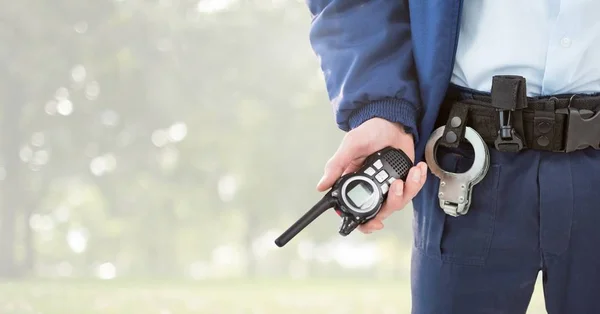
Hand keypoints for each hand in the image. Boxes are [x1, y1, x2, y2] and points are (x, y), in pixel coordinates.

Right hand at [317, 117, 427, 233]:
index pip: (357, 210)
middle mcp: (373, 187)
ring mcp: (390, 184)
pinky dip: (418, 181)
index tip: (374, 223)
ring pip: (400, 201)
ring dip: (408, 189)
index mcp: (356, 182)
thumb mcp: (351, 146)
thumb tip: (321, 186)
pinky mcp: (405, 178)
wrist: (392, 120)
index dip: (365, 222)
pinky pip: (414, 188)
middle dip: (393, 201)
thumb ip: (337, 165)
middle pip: (382, 210)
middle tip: (396, 186)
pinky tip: (418, 168)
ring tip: (411, 173)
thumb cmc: (370, 131)